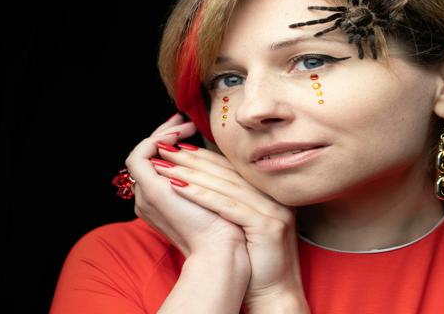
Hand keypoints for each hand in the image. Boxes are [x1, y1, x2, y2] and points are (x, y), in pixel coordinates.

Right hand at [124, 114, 247, 259]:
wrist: (224, 248)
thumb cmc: (227, 227)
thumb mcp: (216, 194)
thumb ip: (207, 178)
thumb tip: (214, 156)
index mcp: (161, 202)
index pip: (157, 165)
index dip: (169, 143)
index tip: (188, 129)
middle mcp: (148, 199)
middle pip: (147, 157)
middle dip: (165, 134)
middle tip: (184, 121)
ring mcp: (146, 196)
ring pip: (141, 153)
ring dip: (162, 134)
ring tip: (186, 125)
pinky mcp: (150, 191)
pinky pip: (140, 156)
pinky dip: (156, 141)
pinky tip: (177, 135)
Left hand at [151, 118, 305, 308]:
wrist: (276, 294)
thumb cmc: (256, 264)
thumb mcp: (246, 227)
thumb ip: (234, 205)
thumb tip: (203, 186)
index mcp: (271, 195)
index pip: (233, 169)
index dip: (205, 157)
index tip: (178, 149)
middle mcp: (275, 198)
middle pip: (229, 173)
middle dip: (194, 160)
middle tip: (167, 150)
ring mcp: (274, 211)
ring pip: (227, 186)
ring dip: (193, 174)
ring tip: (167, 167)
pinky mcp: (268, 226)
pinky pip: (229, 206)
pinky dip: (202, 195)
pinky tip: (179, 188)